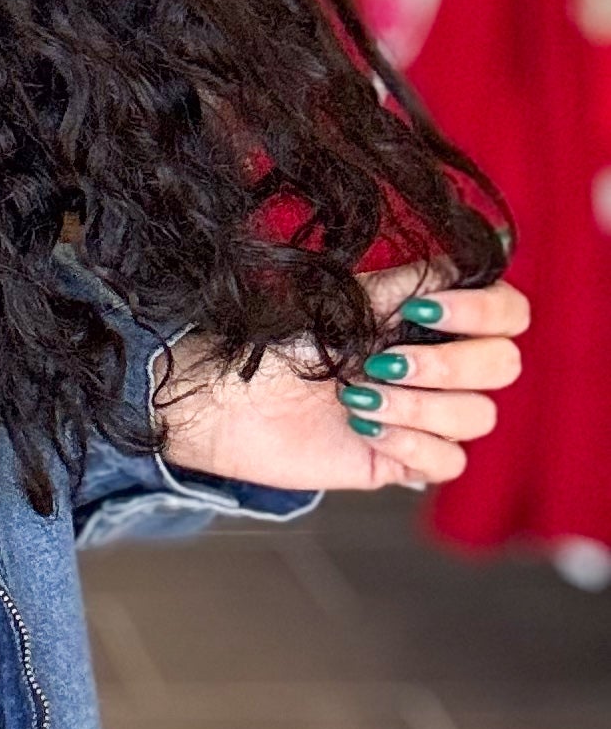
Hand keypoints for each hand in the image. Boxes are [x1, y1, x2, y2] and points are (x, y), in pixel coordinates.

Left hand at [156, 267, 528, 494]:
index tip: (424, 312)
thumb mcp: (344, 302)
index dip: (486, 312)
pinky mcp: (399, 458)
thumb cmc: (274, 340)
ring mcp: (421, 413)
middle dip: (447, 366)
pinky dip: (413, 446)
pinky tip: (365, 428)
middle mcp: (435, 364)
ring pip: (478, 417)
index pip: (508, 314)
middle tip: (380, 362)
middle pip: (503, 367)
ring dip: (420, 407)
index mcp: (429, 318)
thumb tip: (463, 265)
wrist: (220, 398)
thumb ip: (407, 284)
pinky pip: (448, 463)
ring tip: (357, 399)